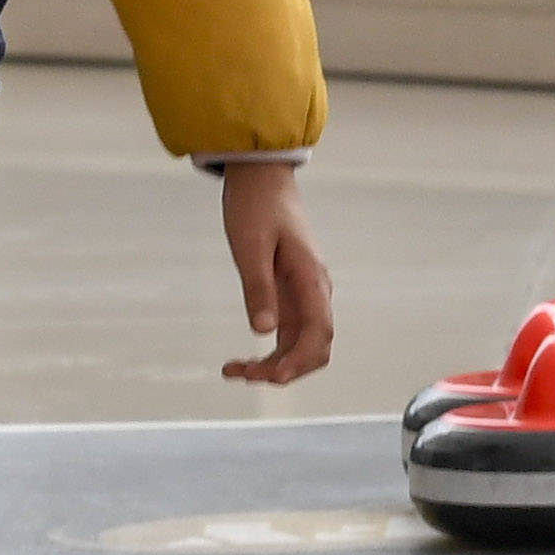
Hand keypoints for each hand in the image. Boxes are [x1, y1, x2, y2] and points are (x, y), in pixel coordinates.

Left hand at [216, 161, 335, 386]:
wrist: (261, 178)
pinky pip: (288, 333)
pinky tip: (244, 358)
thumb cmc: (257, 206)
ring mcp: (304, 294)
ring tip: (236, 370)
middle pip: (314, 347)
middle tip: (244, 374)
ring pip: (301, 345)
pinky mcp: (290, 294)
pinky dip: (270, 351)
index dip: (299, 361)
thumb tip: (263, 332)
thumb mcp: (250, 247)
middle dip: (285, 369)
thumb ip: (258, 289)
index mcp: (311, 278)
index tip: (272, 376)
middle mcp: (314, 290)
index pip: (318, 332)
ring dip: (275, 364)